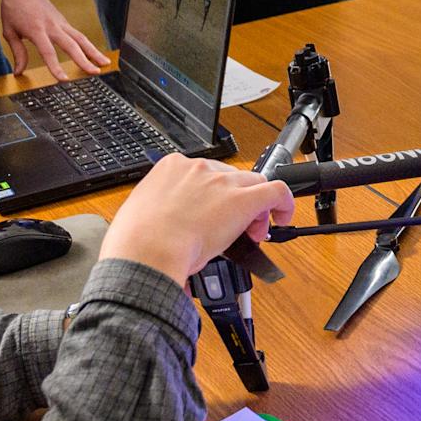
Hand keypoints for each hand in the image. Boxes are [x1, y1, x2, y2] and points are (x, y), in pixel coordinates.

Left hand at [0, 0, 106, 80]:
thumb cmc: (14, 8)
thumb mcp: (9, 31)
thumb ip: (18, 52)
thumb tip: (19, 71)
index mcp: (36, 30)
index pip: (48, 52)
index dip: (56, 67)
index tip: (64, 79)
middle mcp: (52, 26)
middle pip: (72, 45)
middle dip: (85, 60)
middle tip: (95, 73)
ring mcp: (60, 23)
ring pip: (81, 38)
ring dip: (94, 52)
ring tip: (104, 64)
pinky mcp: (64, 22)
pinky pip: (78, 35)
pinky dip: (88, 45)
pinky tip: (95, 55)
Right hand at [100, 154, 297, 282]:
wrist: (146, 252)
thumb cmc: (136, 242)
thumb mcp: (140, 214)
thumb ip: (158, 211)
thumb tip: (164, 226)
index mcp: (171, 168)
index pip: (203, 174)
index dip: (213, 196)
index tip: (212, 214)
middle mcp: (199, 169)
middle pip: (231, 178)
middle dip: (235, 202)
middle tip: (232, 230)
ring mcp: (222, 182)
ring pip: (253, 183)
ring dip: (255, 207)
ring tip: (251, 232)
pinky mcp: (243, 200)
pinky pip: (276, 191)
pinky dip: (284, 203)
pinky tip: (282, 219)